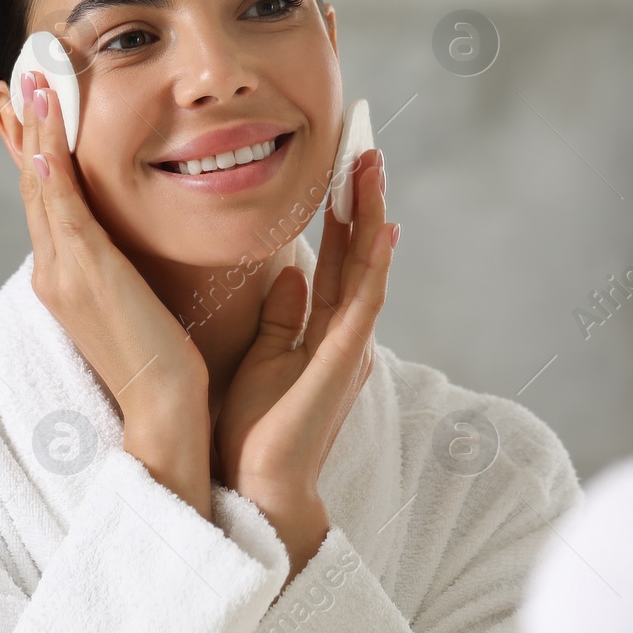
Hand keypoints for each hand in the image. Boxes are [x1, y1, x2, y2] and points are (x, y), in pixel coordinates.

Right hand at [13, 70, 211, 516]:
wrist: (164, 416)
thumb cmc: (167, 368)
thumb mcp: (144, 304)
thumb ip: (136, 270)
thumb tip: (147, 246)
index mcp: (68, 277)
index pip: (50, 200)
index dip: (39, 149)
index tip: (36, 105)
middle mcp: (55, 271)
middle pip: (35, 184)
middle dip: (27, 127)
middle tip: (22, 73)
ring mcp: (63, 272)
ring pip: (43, 186)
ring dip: (37, 128)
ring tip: (35, 77)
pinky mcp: (84, 274)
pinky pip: (63, 205)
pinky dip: (53, 163)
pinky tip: (50, 128)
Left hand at [213, 148, 396, 581]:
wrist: (256, 489)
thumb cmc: (253, 433)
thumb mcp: (262, 358)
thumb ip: (281, 319)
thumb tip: (290, 274)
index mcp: (320, 331)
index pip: (334, 257)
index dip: (338, 210)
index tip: (338, 162)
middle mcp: (342, 334)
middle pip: (356, 253)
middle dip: (360, 198)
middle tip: (364, 144)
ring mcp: (347, 347)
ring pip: (366, 268)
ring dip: (370, 215)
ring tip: (371, 165)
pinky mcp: (342, 363)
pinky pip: (362, 303)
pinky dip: (372, 264)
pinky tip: (380, 228)